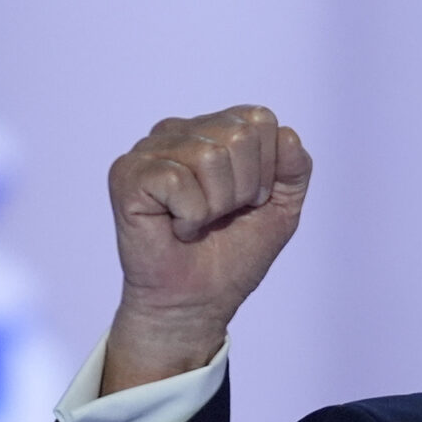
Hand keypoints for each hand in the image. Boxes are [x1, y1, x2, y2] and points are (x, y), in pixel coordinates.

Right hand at [102, 105, 311, 392]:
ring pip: (210, 156)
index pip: (260, 119)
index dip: (268, 169)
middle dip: (244, 188)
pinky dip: (190, 216)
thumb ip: (295, 168)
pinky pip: (178, 181)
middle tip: (222, 215)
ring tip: (199, 222)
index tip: (250, 201)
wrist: (199, 301)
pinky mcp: (127, 174)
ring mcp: (149, 149)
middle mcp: (180, 131)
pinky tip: (177, 228)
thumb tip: (287, 135)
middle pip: (239, 136)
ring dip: (217, 205)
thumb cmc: (234, 254)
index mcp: (215, 130)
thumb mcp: (282, 207)